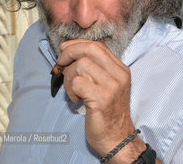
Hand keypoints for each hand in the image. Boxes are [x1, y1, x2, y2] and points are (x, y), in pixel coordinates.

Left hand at [58, 39, 144, 161]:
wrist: (117, 137)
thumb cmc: (107, 112)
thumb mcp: (108, 86)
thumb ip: (97, 69)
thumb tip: (71, 51)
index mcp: (121, 69)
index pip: (97, 46)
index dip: (77, 45)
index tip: (64, 50)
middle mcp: (119, 75)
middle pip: (90, 49)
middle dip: (70, 53)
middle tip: (61, 65)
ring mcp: (112, 86)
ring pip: (81, 65)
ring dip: (69, 77)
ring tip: (73, 91)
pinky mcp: (102, 98)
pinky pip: (78, 83)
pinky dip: (71, 90)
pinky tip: (76, 99)